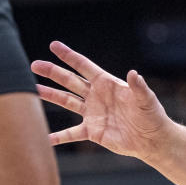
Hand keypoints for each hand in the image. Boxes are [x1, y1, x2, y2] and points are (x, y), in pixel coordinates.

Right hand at [31, 41, 171, 160]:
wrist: (152, 139)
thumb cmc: (152, 116)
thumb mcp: (146, 99)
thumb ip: (138, 87)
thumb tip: (134, 73)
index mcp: (107, 84)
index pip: (84, 66)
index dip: (69, 56)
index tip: (54, 45)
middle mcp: (96, 96)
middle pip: (70, 81)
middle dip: (53, 72)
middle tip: (34, 64)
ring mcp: (92, 113)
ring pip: (66, 102)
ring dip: (50, 95)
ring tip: (33, 90)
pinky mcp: (92, 131)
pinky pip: (71, 133)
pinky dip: (58, 136)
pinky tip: (45, 137)